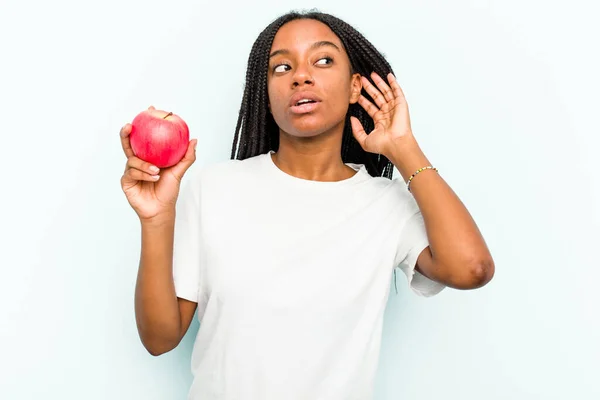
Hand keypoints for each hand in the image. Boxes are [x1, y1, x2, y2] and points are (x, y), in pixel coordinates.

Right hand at [120, 106, 196, 221]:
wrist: (161, 209)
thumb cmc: (168, 190)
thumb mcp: (179, 172)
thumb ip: (186, 157)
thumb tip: (194, 139)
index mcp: (148, 157)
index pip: (144, 137)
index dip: (145, 123)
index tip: (150, 109)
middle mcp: (137, 161)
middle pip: (128, 144)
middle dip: (126, 133)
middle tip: (129, 126)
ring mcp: (130, 170)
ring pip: (133, 160)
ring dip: (145, 165)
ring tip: (156, 171)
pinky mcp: (126, 180)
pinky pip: (132, 173)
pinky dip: (144, 174)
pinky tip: (153, 178)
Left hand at [350, 72, 414, 157]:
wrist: (395, 144)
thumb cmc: (382, 145)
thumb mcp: (363, 139)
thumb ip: (356, 129)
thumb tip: (351, 119)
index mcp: (379, 121)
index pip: (369, 107)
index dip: (362, 99)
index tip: (356, 92)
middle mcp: (387, 113)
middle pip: (376, 97)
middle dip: (369, 87)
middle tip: (362, 79)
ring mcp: (394, 108)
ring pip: (385, 92)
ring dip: (379, 83)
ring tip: (372, 74)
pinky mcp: (401, 104)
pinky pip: (397, 91)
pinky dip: (393, 83)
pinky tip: (388, 76)